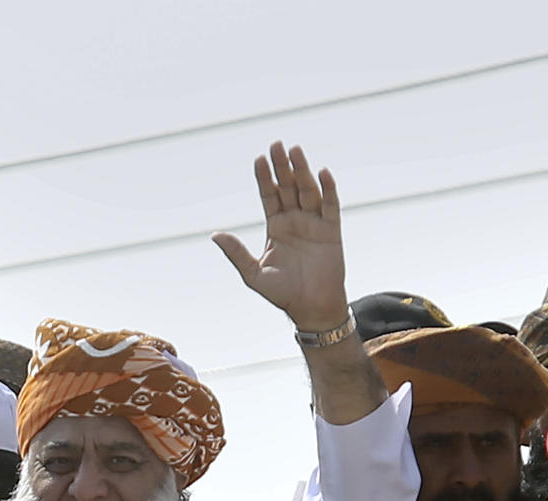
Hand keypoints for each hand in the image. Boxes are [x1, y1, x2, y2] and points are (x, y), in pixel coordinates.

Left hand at [212, 142, 347, 331]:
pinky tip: (322, 173)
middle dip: (281, 167)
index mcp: (276, 227)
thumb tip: (215, 235)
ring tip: (295, 151)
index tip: (259, 159)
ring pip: (307, 191)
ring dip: (302, 171)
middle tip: (276, 145)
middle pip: (287, 187)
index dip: (264, 178)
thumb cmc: (282, 293)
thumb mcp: (253, 274)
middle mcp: (295, 221)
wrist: (310, 308)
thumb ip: (236, 253)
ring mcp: (314, 223)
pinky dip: (328, 189)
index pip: (269, 196)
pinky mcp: (332, 230)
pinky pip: (330, 205)